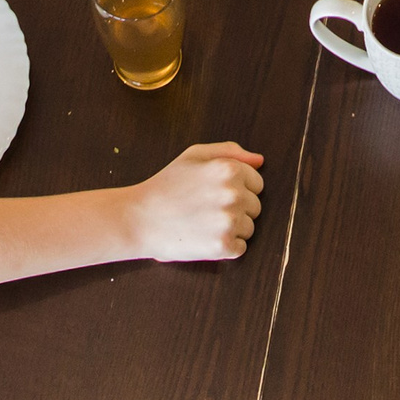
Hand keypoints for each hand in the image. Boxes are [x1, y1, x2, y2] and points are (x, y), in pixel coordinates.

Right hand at [127, 143, 264, 261]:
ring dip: (231, 228)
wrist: (139, 219)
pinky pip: (240, 248)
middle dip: (236, 209)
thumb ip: (229, 152)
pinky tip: (204, 238)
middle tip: (205, 209)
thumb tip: (260, 161)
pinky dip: (226, 247)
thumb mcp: (194, 155)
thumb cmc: (167, 185)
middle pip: (255, 206)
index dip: (237, 189)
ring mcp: (230, 221)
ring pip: (249, 228)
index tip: (214, 193)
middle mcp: (235, 194)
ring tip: (203, 223)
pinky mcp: (224, 246)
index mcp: (230, 169)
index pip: (257, 183)